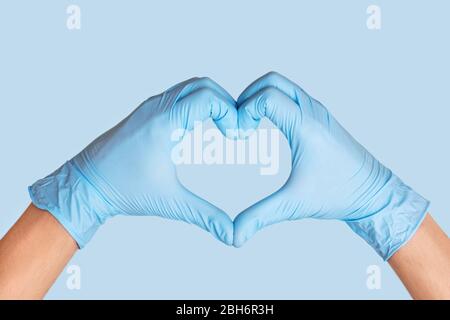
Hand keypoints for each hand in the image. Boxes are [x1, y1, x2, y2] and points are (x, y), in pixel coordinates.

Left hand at [29, 77, 237, 246]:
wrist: (86, 183)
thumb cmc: (122, 190)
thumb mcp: (169, 203)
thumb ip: (205, 216)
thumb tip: (232, 234)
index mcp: (163, 123)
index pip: (208, 98)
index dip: (231, 113)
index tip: (236, 137)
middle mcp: (156, 108)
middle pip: (203, 86)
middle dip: (226, 104)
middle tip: (234, 130)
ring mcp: (150, 106)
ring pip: (190, 87)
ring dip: (211, 102)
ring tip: (222, 128)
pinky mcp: (147, 111)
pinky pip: (178, 95)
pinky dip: (196, 104)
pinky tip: (199, 128)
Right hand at [233, 72, 428, 259]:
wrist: (374, 193)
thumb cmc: (340, 195)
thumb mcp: (294, 205)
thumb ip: (260, 216)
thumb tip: (234, 235)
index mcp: (305, 127)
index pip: (266, 96)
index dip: (244, 110)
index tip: (241, 135)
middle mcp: (312, 111)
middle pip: (271, 81)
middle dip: (248, 96)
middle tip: (240, 122)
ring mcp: (317, 111)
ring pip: (282, 85)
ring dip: (260, 97)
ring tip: (250, 123)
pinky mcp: (319, 117)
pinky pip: (291, 96)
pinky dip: (273, 102)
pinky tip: (268, 125)